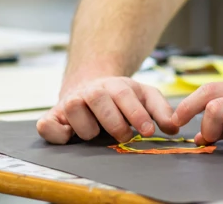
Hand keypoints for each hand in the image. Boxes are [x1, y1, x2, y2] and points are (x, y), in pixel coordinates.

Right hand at [37, 77, 178, 143]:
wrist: (90, 88)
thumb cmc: (120, 98)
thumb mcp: (143, 97)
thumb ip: (160, 111)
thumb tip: (175, 127)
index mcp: (115, 85)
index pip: (125, 95)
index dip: (137, 113)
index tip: (149, 131)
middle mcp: (91, 91)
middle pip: (99, 97)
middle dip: (114, 120)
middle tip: (125, 136)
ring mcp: (70, 102)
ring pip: (73, 107)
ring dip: (86, 126)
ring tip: (96, 133)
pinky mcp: (52, 117)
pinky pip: (47, 124)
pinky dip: (55, 133)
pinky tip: (69, 136)